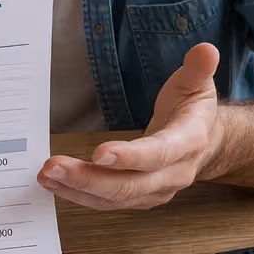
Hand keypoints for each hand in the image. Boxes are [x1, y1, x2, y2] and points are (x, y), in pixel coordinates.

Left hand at [38, 43, 222, 209]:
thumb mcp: (197, 85)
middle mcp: (173, 174)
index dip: (130, 157)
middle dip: (89, 178)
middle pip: (130, 185)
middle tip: (54, 167)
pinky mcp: (139, 198)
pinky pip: (107, 203)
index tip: (99, 153)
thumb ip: (197, 69)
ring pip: (115, 198)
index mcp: (188, 143)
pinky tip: (55, 184)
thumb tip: (206, 50)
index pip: (159, 154)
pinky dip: (79, 196)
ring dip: (78, 190)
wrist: (205, 144)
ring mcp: (155, 190)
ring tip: (46, 176)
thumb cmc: (193, 112)